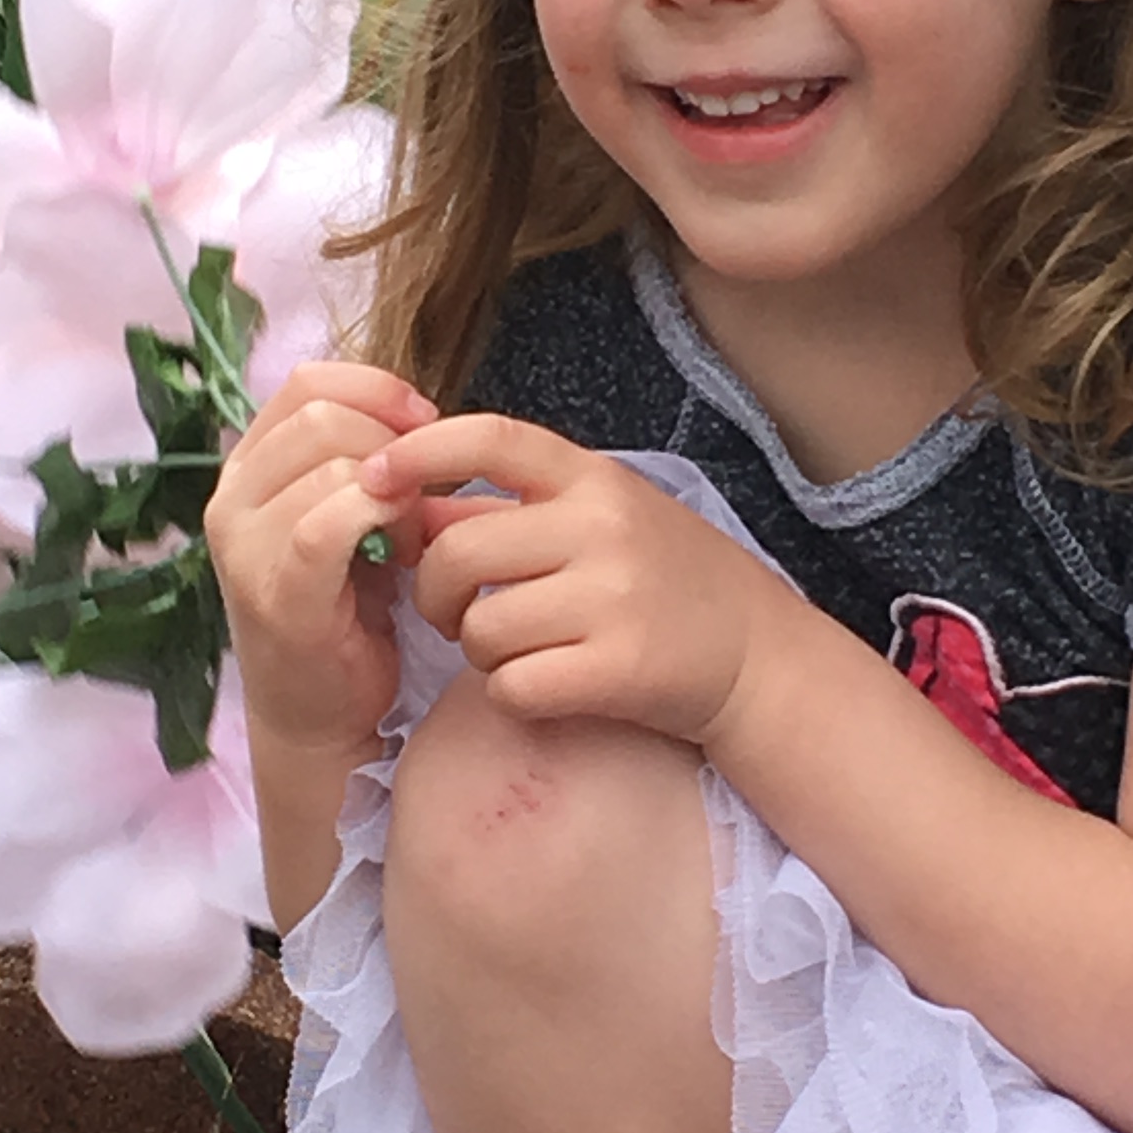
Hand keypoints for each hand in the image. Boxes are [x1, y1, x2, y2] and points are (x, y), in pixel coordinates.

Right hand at [210, 357, 440, 765]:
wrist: (320, 716)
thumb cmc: (346, 614)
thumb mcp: (349, 519)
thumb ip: (363, 461)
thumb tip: (414, 412)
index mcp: (247, 470)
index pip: (306, 382)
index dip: (377, 389)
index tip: (426, 424)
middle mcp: (230, 500)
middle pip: (322, 415)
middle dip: (393, 444)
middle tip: (426, 497)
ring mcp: (242, 546)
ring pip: (332, 463)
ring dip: (397, 492)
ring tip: (417, 540)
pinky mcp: (274, 592)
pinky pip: (329, 522)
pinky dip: (382, 521)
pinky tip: (408, 554)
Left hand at [360, 413, 785, 743]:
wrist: (757, 657)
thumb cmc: (666, 583)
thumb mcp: (606, 520)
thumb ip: (521, 509)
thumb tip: (415, 502)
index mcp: (594, 479)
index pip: (492, 438)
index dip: (419, 451)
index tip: (374, 476)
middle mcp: (602, 528)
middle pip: (458, 551)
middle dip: (433, 592)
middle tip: (452, 614)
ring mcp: (613, 598)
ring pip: (480, 626)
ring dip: (480, 651)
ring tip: (520, 652)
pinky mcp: (617, 668)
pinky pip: (512, 685)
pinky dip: (512, 695)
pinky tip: (545, 688)